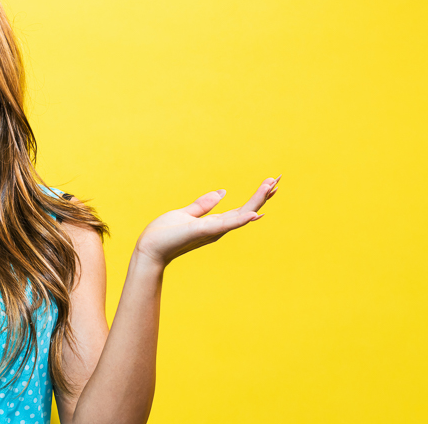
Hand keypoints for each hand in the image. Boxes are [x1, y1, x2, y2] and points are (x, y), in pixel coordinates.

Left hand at [135, 175, 280, 267]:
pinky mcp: (203, 231)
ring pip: (240, 215)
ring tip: (271, 187)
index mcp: (214, 223)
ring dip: (257, 201)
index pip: (241, 209)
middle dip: (262, 196)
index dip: (256, 197)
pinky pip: (225, 225)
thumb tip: (222, 192)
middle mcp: (218, 228)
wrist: (149, 248)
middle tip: (278, 179)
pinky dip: (240, 220)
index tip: (270, 182)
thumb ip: (203, 205)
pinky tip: (254, 214)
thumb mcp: (186, 213)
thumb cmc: (164, 234)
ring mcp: (212, 231)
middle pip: (246, 210)